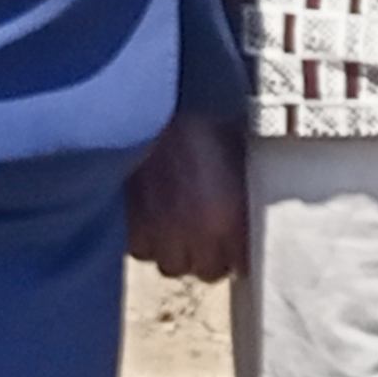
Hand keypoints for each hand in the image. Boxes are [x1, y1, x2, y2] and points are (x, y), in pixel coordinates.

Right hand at [125, 112, 248, 280]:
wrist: (152, 105)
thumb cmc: (200, 123)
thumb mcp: (238, 155)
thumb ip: (243, 192)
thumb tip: (254, 214)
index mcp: (225, 217)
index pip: (235, 266)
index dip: (234, 256)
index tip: (233, 248)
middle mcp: (190, 231)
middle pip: (201, 271)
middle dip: (205, 257)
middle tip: (205, 239)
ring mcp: (153, 230)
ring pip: (166, 263)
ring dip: (172, 250)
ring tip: (175, 229)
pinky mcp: (123, 221)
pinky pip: (135, 248)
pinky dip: (144, 238)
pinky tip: (150, 219)